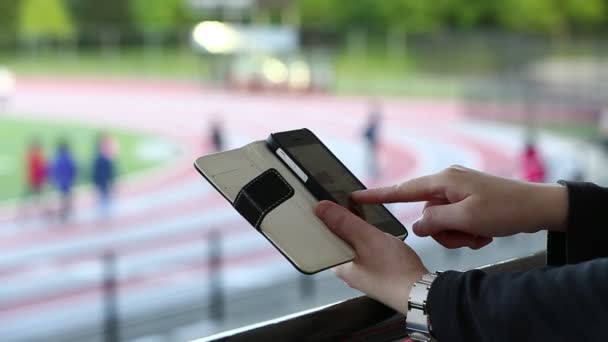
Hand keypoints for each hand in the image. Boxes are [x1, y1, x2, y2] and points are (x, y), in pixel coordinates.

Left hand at [315, 200, 427, 313]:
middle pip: (337, 238)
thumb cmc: (395, 270)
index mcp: (338, 265)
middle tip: (347, 203)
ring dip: (356, 227)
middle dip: (342, 220)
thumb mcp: (367, 239)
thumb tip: (320, 208)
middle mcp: (347, 269)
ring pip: (352, 242)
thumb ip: (344, 222)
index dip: (323, 217)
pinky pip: (365, 247)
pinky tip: (374, 230)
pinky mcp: (375, 269)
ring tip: (361, 213)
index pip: (321, 237)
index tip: (328, 201)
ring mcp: (361, 270)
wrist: (420, 292)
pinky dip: (367, 236)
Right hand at [352, 165, 567, 249]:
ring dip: (458, 235)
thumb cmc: (506, 209)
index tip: (355, 197)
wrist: (539, 208)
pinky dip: (466, 232)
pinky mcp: (467, 201)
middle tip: (469, 235)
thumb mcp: (466, 219)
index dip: (377, 195)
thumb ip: (434, 221)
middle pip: (426, 215)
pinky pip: (454, 222)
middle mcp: (447, 183)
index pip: (402, 190)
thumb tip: (417, 225)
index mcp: (444, 180)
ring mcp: (458, 192)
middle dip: (444, 232)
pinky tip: (484, 233)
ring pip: (440, 222)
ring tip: (480, 235)